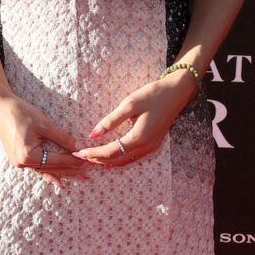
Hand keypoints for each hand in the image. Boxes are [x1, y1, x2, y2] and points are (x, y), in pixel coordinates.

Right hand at [0, 92, 90, 190]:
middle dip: (71, 170)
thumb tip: (81, 148)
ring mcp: (19, 163)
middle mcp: (22, 163)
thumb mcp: (45, 124)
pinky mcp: (18, 158)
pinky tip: (59, 181)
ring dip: (63, 173)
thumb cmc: (21, 112)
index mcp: (28, 155)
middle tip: (89, 173)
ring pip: (46, 170)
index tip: (90, 160)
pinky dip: (49, 173)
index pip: (58, 160)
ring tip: (79, 177)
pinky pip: (38, 168)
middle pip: (53, 168)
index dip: (74, 160)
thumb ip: (63, 138)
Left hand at [73, 73, 196, 166]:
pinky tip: (108, 156)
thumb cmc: (153, 95)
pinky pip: (132, 158)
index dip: (93, 154)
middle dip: (97, 160)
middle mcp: (146, 147)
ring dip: (106, 161)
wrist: (176, 92)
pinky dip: (118, 158)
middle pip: (116, 160)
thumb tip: (92, 134)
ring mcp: (151, 147)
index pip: (111, 152)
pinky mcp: (152, 145)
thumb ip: (110, 121)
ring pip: (124, 162)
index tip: (78, 152)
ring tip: (90, 157)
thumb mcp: (129, 104)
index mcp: (139, 138)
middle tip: (79, 156)